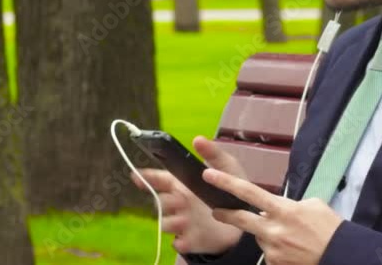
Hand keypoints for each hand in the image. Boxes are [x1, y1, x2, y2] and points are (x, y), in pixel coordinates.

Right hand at [130, 136, 244, 254]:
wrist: (245, 217)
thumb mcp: (227, 167)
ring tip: (184, 220)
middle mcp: (179, 202)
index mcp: (183, 183)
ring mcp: (183, 221)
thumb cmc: (229, 188)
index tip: (136, 175)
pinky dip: (180, 241)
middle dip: (164, 200)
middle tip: (179, 199)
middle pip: (160, 201)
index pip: (160, 179)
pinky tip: (185, 240)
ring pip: (166, 222)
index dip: (147, 177)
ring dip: (171, 221)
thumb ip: (212, 154)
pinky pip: (179, 242)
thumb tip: (197, 139)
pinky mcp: (191, 238)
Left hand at [203, 168, 343, 264]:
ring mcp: (273, 250)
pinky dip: (278, 251)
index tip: (209, 175)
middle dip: (225, 214)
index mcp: (283, 210)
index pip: (248, 193)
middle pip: (241, 219)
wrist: (341, 255)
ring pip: (260, 238)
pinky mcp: (275, 264)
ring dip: (268, 236)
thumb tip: (276, 208)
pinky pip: (270, 255)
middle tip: (216, 211)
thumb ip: (289, 204)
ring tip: (292, 238)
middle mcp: (273, 230)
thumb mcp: (312, 205)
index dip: (226, 183)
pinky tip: (293, 251)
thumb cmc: (329, 228)